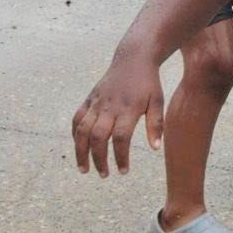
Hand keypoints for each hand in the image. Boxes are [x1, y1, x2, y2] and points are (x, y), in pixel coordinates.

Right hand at [72, 55, 165, 175]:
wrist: (133, 58)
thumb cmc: (148, 82)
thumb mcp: (158, 101)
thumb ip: (156, 125)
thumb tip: (155, 148)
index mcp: (128, 108)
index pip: (121, 138)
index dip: (120, 156)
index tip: (123, 171)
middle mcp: (109, 106)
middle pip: (98, 137)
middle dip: (98, 159)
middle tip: (103, 174)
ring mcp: (97, 102)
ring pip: (82, 130)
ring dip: (81, 151)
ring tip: (84, 169)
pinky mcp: (89, 99)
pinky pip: (77, 118)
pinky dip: (75, 134)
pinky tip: (79, 147)